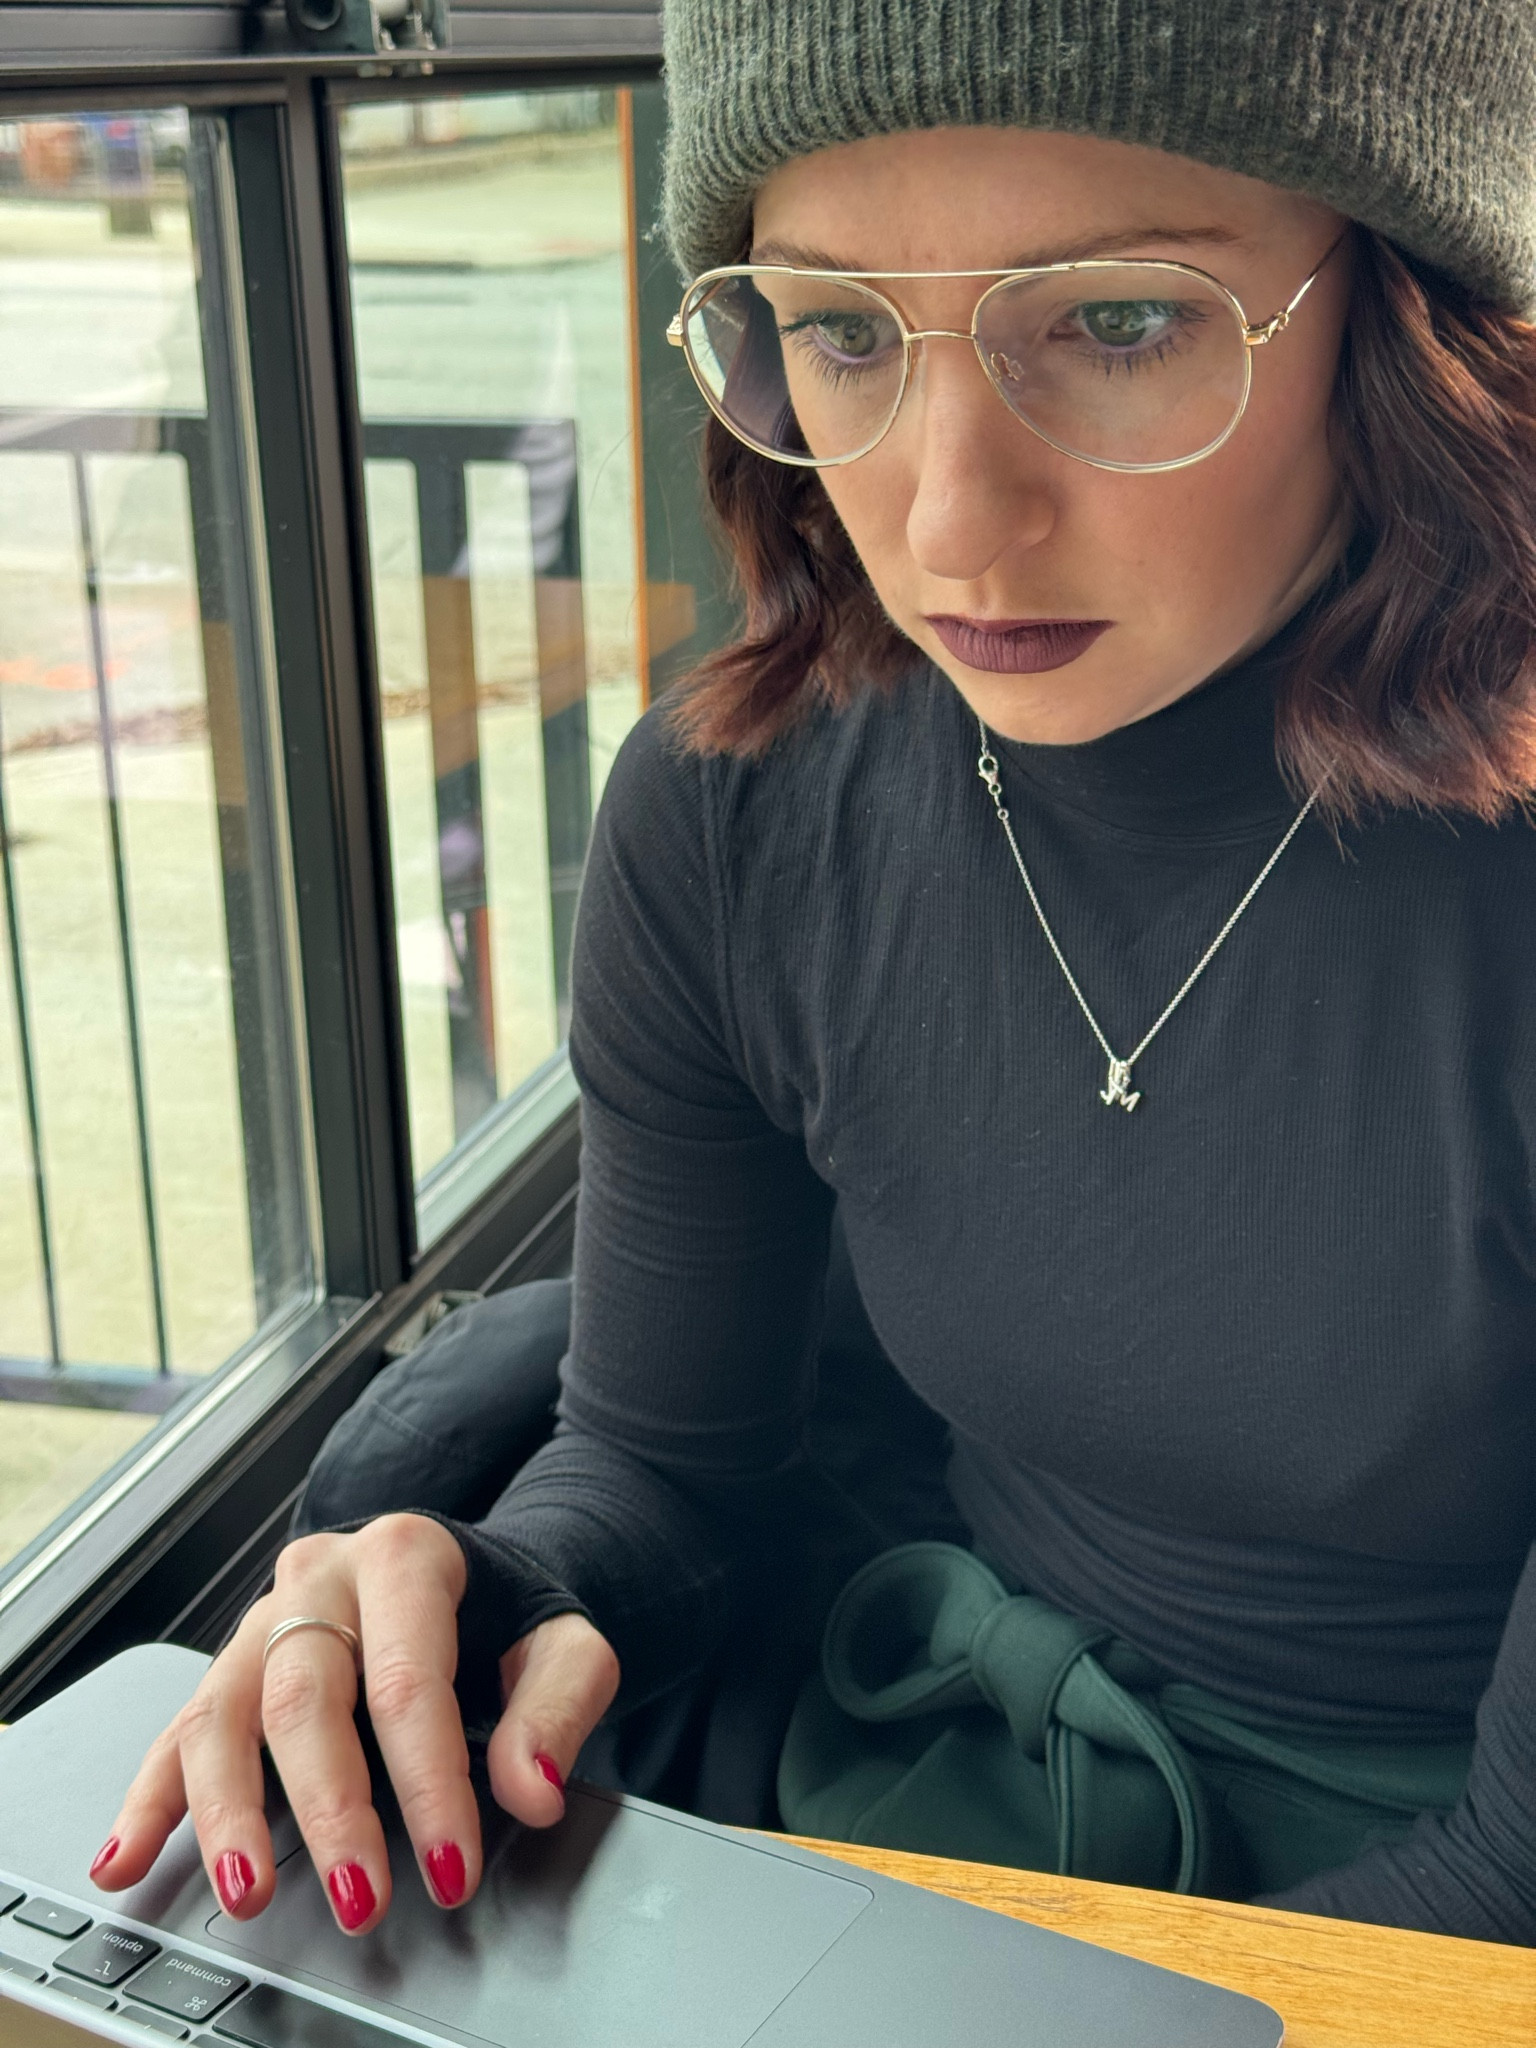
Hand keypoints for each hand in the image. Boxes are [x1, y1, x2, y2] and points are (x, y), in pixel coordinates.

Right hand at [89, 1514, 619, 1934]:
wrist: (480, 1572)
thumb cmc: (514, 1614)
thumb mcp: (568, 1643)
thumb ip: (558, 1708)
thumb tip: (533, 1787)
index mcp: (406, 1555)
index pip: (410, 1679)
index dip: (428, 1781)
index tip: (450, 1867)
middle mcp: (320, 1578)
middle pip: (306, 1696)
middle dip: (331, 1810)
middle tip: (360, 1896)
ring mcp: (265, 1621)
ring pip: (223, 1713)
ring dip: (229, 1812)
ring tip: (247, 1893)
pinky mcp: (232, 1667)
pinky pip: (178, 1731)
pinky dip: (150, 1798)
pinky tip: (126, 1857)